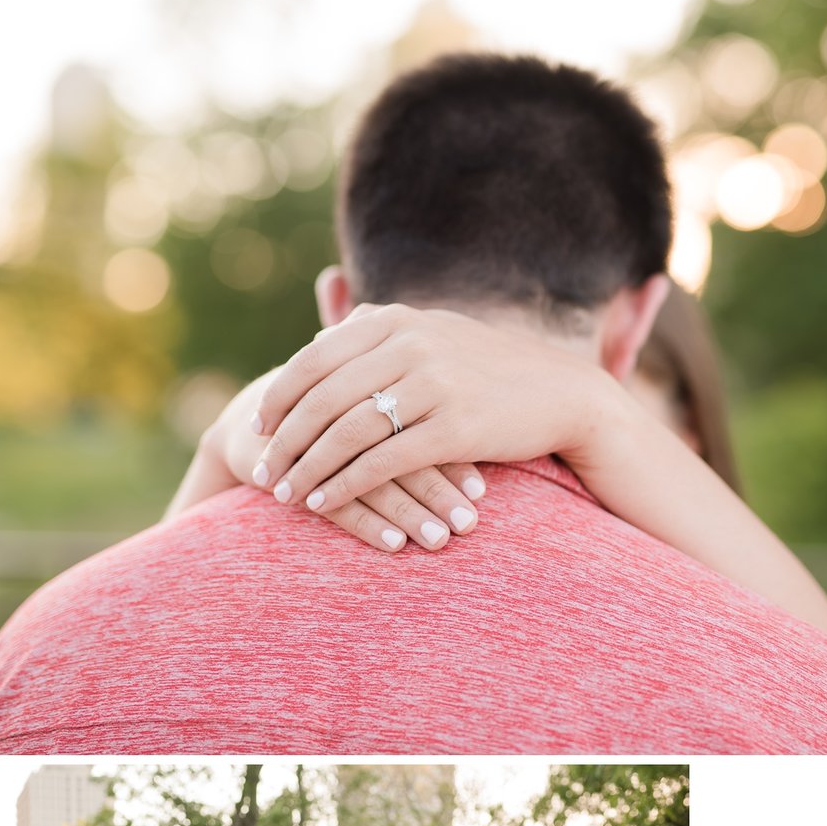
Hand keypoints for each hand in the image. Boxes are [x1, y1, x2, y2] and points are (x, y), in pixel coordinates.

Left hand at [248, 304, 601, 553]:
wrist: (566, 395)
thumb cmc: (496, 372)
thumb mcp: (436, 335)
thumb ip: (378, 334)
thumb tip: (321, 339)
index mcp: (398, 322)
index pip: (315, 359)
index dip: (281, 396)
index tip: (260, 427)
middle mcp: (410, 347)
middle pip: (323, 398)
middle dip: (286, 439)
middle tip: (264, 470)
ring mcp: (433, 387)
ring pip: (346, 432)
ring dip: (308, 467)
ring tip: (286, 494)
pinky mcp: (454, 430)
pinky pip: (382, 462)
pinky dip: (346, 484)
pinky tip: (325, 503)